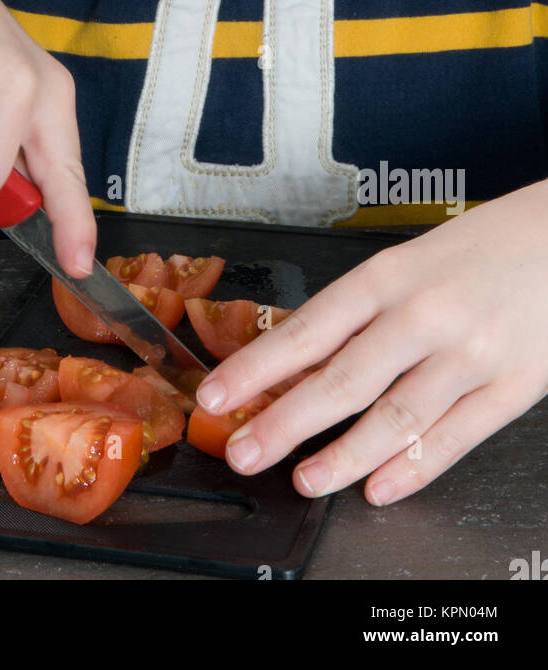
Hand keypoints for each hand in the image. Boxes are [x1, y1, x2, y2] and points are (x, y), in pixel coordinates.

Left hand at [194, 183, 547, 503]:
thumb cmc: (482, 245)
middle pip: (342, 379)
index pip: (309, 329)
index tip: (218, 393)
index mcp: (390, 275)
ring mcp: (470, 353)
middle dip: (285, 422)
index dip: (258, 368)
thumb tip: (297, 359)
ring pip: (395, 416)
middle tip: (244, 451)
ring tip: (305, 479)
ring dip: (343, 456)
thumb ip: (360, 309)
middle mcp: (425, 314)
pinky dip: (412, 467)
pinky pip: (455, 436)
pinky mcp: (513, 385)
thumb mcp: (409, 261)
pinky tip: (379, 486)